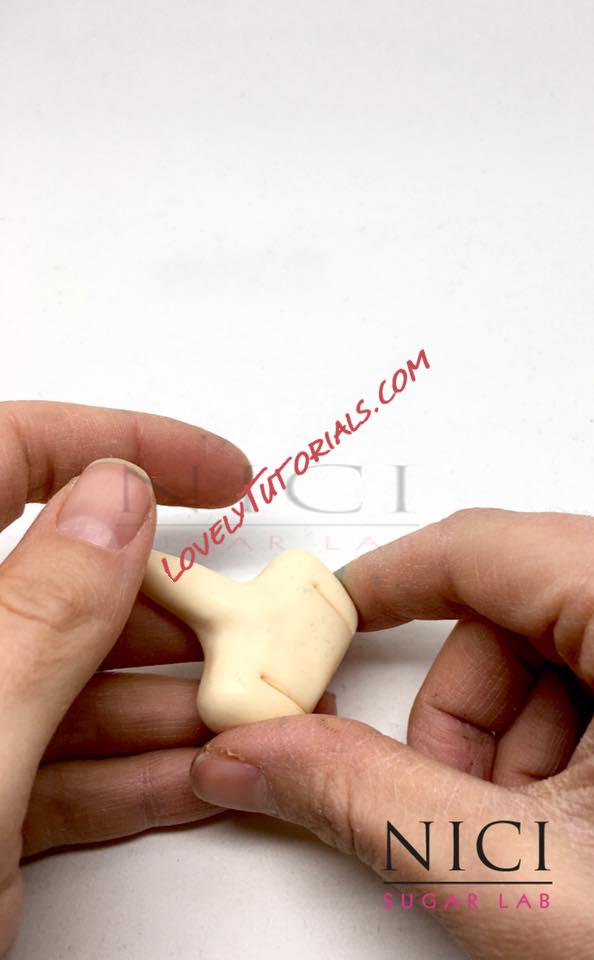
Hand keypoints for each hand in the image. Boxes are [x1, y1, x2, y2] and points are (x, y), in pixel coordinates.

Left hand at [0, 400, 252, 957]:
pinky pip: (64, 768)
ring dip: (170, 696)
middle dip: (169, 605)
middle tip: (244, 622)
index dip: (120, 445)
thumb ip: (44, 613)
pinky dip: (137, 772)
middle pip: (60, 586)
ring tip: (247, 705)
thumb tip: (113, 499)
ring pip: (72, 683)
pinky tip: (199, 770)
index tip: (211, 469)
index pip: (7, 459)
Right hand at [190, 508, 593, 959]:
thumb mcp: (522, 875)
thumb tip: (255, 756)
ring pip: (551, 653)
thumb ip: (368, 803)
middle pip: (510, 608)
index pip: (478, 546)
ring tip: (519, 833)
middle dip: (455, 709)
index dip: (380, 587)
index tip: (325, 625)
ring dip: (507, 742)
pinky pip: (593, 681)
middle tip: (440, 791)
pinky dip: (554, 749)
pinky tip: (563, 825)